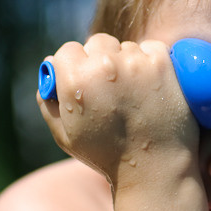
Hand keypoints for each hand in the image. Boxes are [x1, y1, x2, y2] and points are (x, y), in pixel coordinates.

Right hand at [37, 34, 197, 181]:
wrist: (154, 168)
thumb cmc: (107, 156)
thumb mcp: (64, 135)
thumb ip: (47, 101)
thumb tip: (48, 70)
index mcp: (75, 80)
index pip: (67, 51)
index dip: (74, 66)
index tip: (85, 80)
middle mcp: (105, 65)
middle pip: (97, 43)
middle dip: (100, 59)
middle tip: (111, 86)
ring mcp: (136, 62)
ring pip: (125, 47)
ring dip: (127, 62)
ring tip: (135, 94)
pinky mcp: (163, 63)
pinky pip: (151, 48)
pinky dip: (151, 61)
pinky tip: (151, 87)